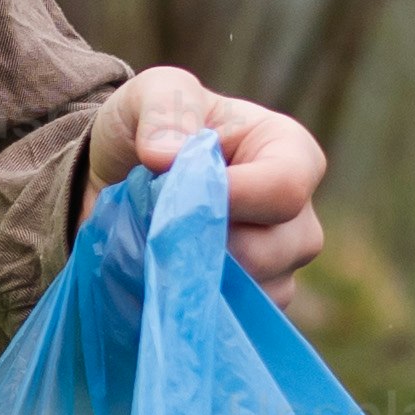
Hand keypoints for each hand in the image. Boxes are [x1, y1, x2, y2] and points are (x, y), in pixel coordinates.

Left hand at [88, 65, 328, 296]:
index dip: (234, 197)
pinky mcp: (250, 307)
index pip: (285, 187)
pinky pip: (233, 321)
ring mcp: (278, 267)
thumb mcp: (154, 93)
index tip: (177, 193)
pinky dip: (192, 303)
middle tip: (157, 222)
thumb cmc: (151, 127)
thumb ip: (166, 108)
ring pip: (255, 292)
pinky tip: (161, 277)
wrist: (117, 180)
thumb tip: (167, 156)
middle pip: (275, 250)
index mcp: (289, 152)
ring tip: (156, 245)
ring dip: (196, 274)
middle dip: (208, 242)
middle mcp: (297, 216)